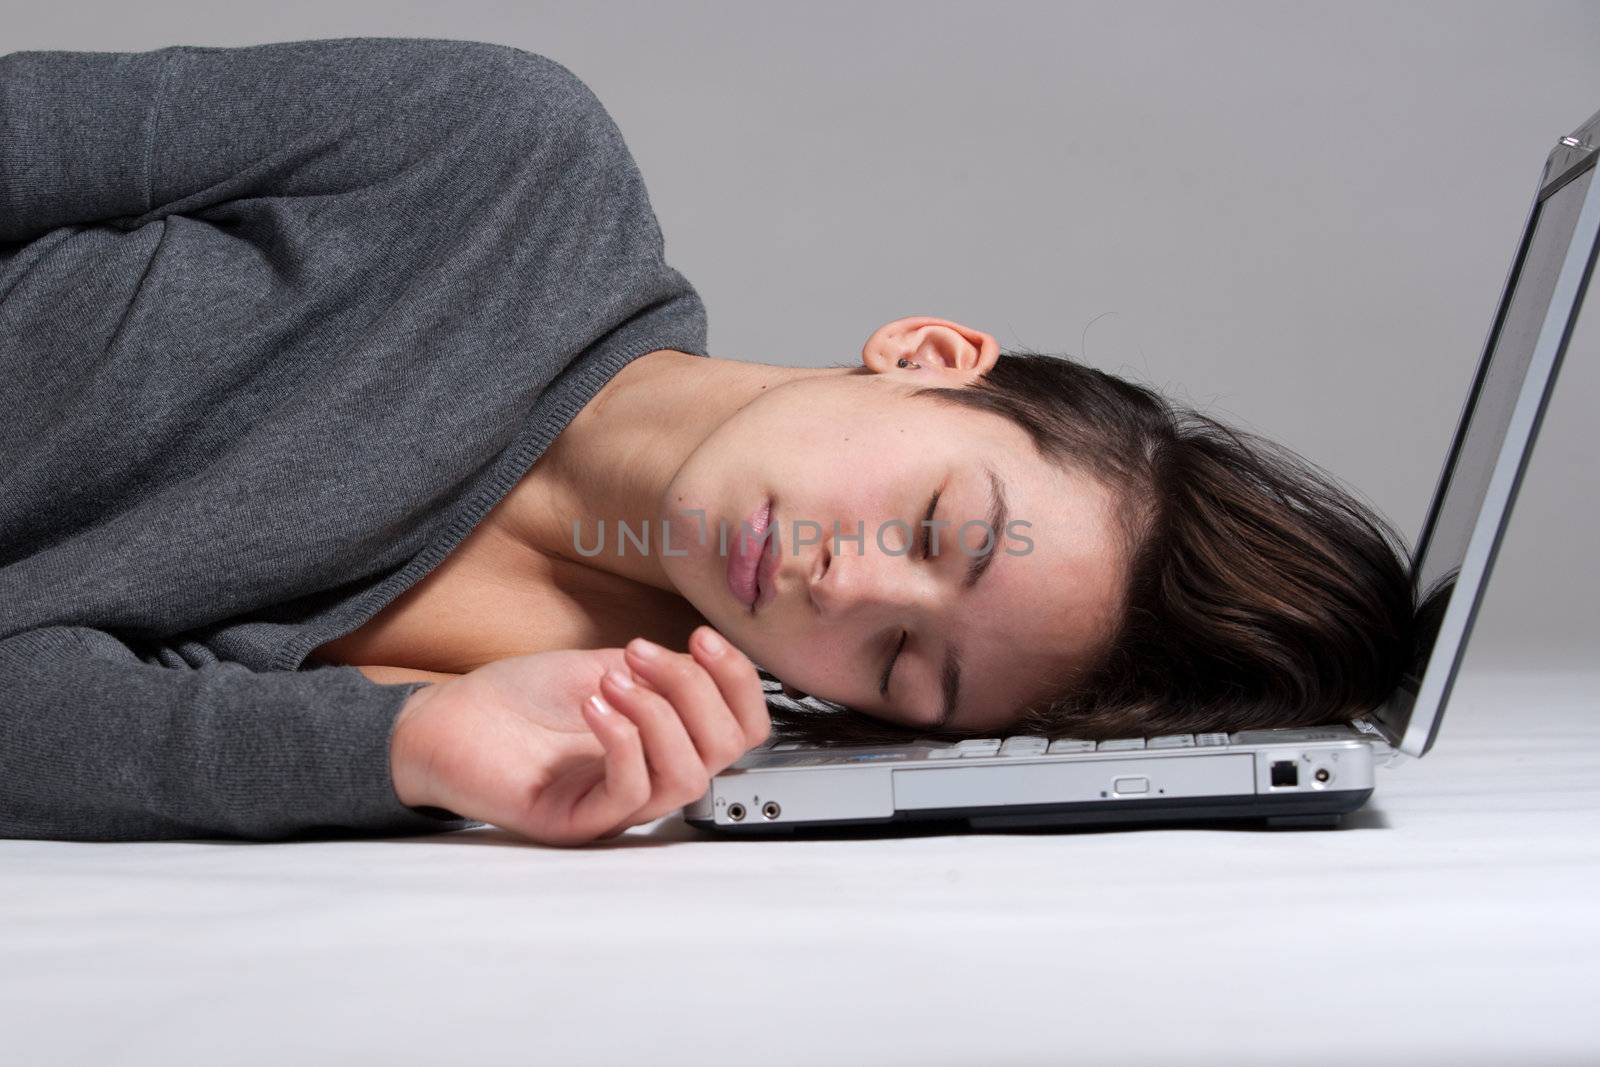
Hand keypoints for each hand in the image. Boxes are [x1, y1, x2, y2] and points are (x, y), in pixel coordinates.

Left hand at [388, 626, 770, 845]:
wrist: (450, 720)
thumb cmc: (521, 698)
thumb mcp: (608, 667)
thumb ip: (663, 673)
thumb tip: (708, 665)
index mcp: (668, 741)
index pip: (741, 729)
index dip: (737, 682)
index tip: (703, 638)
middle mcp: (652, 777)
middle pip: (725, 752)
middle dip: (695, 691)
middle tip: (643, 655)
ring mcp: (618, 805)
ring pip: (686, 777)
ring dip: (658, 714)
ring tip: (611, 679)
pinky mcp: (580, 822)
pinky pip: (630, 793)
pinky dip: (623, 741)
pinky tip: (594, 705)